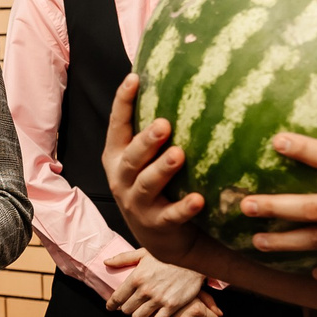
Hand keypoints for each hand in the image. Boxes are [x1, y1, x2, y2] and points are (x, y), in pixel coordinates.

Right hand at [102, 75, 207, 263]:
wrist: (161, 238)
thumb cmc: (158, 186)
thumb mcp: (146, 159)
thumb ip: (152, 131)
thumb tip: (177, 84)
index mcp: (117, 157)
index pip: (117, 126)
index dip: (123, 102)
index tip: (135, 78)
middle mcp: (122, 179)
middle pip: (131, 157)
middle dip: (146, 140)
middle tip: (164, 123)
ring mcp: (137, 204)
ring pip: (146, 184)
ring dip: (162, 169)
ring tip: (179, 155)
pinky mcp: (156, 225)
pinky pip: (170, 216)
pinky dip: (184, 208)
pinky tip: (198, 199)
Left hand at [103, 250, 219, 316]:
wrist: (192, 260)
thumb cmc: (167, 255)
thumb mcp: (143, 253)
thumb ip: (123, 259)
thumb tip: (106, 263)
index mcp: (136, 277)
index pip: (117, 297)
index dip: (111, 305)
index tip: (110, 307)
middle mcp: (145, 290)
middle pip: (127, 309)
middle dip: (126, 310)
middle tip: (128, 309)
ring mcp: (158, 299)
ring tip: (138, 316)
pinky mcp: (171, 306)